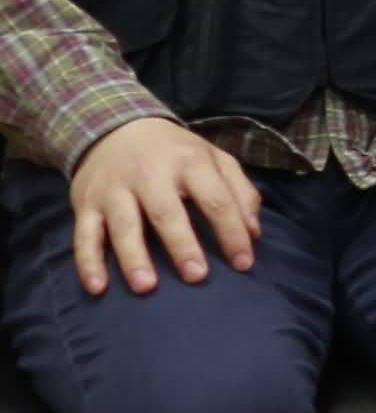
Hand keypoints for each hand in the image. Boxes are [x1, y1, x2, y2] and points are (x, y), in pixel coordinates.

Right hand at [61, 116, 259, 294]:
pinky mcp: (85, 204)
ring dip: (133, 257)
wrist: (114, 126)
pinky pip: (83, 235)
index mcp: (189, 161)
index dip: (232, 231)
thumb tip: (254, 232)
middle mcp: (150, 174)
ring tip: (146, 286)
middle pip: (166, 211)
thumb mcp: (213, 158)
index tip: (243, 263)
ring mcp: (114, 190)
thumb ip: (239, 191)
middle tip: (197, 276)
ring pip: (123, 225)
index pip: (215, 198)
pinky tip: (97, 287)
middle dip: (182, 245)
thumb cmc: (174, 151)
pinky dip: (88, 262)